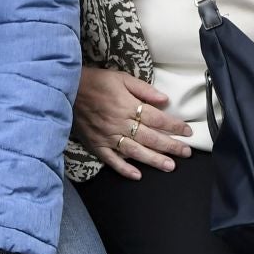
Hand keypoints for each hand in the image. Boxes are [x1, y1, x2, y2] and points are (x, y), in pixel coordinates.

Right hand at [73, 66, 190, 179]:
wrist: (66, 88)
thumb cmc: (96, 81)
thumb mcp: (121, 78)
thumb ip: (143, 89)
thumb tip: (165, 100)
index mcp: (127, 105)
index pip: (156, 118)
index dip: (174, 126)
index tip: (187, 131)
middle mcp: (119, 123)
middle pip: (149, 137)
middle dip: (170, 146)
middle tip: (186, 153)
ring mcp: (107, 136)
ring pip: (134, 151)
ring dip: (153, 160)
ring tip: (170, 166)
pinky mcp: (96, 144)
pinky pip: (111, 159)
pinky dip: (124, 168)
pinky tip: (137, 175)